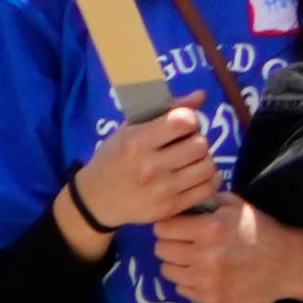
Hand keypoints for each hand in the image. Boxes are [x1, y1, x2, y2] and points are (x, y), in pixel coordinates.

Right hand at [69, 105, 214, 233]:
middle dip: (197, 141)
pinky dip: (208, 180)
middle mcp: (150, 166)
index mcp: (136, 142)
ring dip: (204, 161)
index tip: (183, 125)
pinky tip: (196, 176)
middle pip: (200, 145)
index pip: (183, 122)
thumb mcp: (128, 130)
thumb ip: (166, 111)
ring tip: (191, 161)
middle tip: (187, 145)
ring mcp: (161, 189)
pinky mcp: (170, 207)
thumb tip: (202, 95)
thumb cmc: (113, 158)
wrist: (94, 200)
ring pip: (207, 166)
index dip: (190, 119)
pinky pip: (208, 189)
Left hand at [145, 189, 292, 302]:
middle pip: (162, 249)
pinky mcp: (211, 298)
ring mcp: (208, 280)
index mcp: (212, 228)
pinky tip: (204, 274)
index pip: (163, 227)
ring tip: (193, 259)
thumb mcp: (239, 207)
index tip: (177, 227)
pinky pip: (181, 288)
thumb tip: (183, 201)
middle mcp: (206, 255)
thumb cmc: (263, 232)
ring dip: (177, 263)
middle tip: (184, 243)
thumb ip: (209, 200)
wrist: (290, 265)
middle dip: (171, 243)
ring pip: (168, 270)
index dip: (169, 225)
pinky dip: (189, 281)